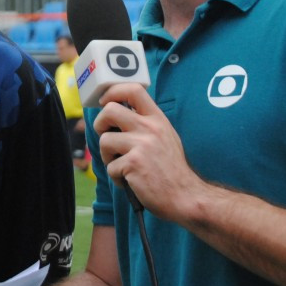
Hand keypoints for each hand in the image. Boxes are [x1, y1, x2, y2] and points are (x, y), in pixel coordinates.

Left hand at [92, 82, 202, 220]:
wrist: (186, 196)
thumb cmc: (172, 169)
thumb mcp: (165, 137)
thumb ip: (146, 124)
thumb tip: (118, 114)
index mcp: (157, 119)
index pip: (133, 90)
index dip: (113, 92)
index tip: (105, 102)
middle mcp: (150, 128)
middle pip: (109, 110)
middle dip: (100, 124)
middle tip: (107, 137)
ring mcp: (141, 145)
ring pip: (104, 140)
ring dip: (107, 156)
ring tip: (121, 166)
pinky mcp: (133, 164)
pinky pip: (110, 166)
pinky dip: (116, 177)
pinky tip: (130, 181)